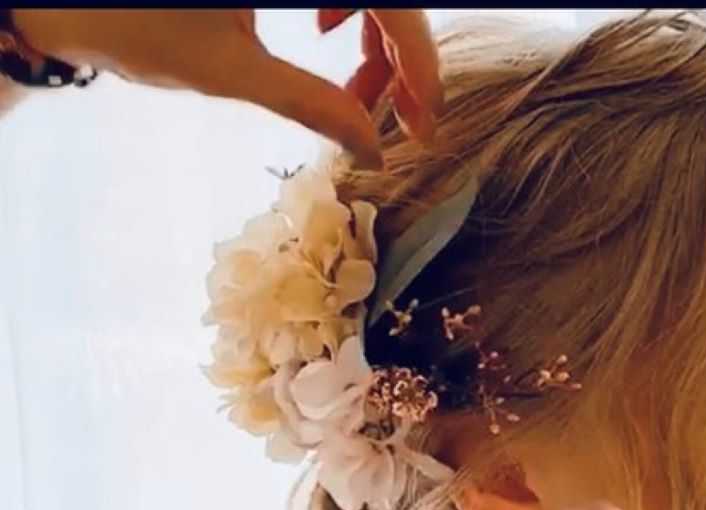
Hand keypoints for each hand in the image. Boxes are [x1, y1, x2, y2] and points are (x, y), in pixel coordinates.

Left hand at [11, 9, 442, 166]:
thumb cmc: (134, 23)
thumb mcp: (232, 71)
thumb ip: (314, 105)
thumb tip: (372, 148)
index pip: (393, 2)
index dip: (419, 65)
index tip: (420, 124)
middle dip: (399, 54)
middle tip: (393, 114)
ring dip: (374, 30)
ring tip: (354, 78)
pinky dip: (345, 1)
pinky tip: (325, 28)